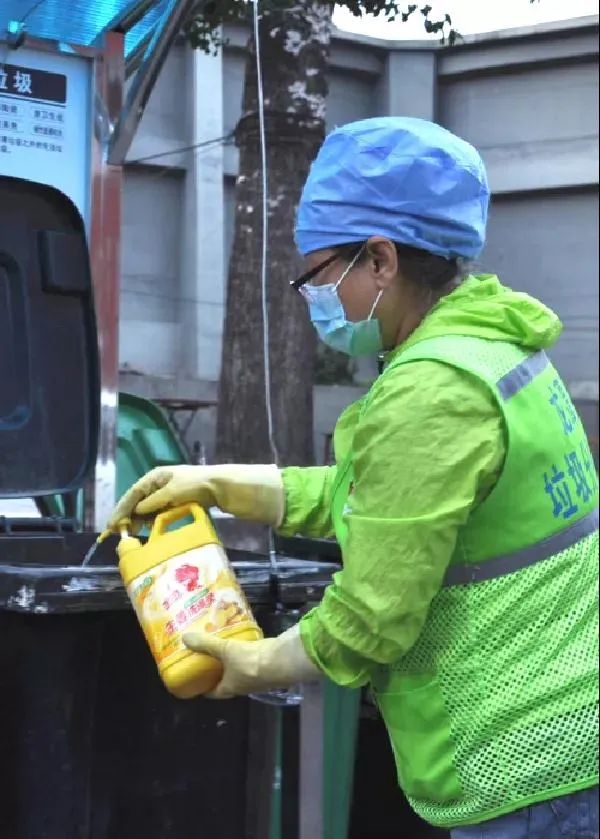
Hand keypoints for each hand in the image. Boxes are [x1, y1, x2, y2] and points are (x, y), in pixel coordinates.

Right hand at [108, 464, 284, 531]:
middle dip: (129, 516)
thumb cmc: (195, 485)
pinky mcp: (178, 502)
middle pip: (139, 501)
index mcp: (156, 476)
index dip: (121, 509)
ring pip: (149, 509)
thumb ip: (151, 503)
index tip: (112, 524)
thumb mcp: (171, 492)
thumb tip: (135, 513)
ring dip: (141, 520)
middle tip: (121, 533)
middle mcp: (160, 484)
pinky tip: (150, 529)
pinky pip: (160, 512)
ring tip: (133, 533)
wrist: (221, 487)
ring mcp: (169, 493)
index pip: (133, 493)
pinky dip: (153, 521)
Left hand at [182, 624, 320, 698]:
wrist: (282, 661)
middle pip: (228, 682)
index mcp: (230, 688)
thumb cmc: (250, 662)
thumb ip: (206, 644)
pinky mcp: (270, 667)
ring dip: (235, 663)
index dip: (205, 688)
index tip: (197, 680)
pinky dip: (249, 654)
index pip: (214, 693)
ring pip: (242, 672)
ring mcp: (259, 678)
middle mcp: (244, 687)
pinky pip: (256, 662)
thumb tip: (185, 638)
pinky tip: (246, 643)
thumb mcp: (225, 650)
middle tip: (209, 658)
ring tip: (226, 648)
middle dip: (219, 673)